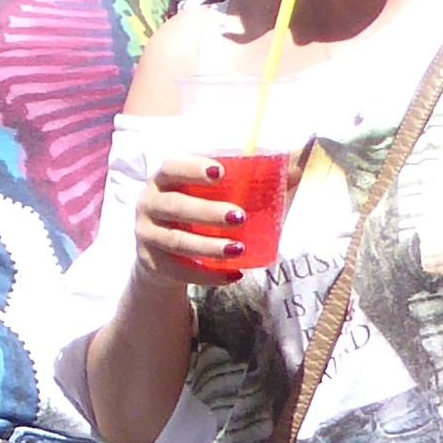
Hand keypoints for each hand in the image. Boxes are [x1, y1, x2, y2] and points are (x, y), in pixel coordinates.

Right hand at [133, 157, 250, 283]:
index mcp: (164, 179)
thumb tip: (295, 168)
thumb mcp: (213, 195)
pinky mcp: (151, 262)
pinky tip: (233, 275)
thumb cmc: (196, 215)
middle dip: (208, 211)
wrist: (164, 256)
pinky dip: (208, 275)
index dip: (193, 168)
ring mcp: (147, 234)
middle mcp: (149, 203)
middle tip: (239, 216)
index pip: (172, 167)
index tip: (220, 172)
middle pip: (175, 205)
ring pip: (178, 241)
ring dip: (209, 246)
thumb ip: (252, 181)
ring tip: (238, 249)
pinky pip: (180, 270)